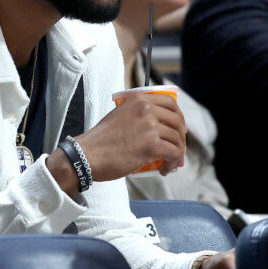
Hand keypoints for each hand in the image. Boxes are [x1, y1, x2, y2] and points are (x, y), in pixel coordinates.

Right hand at [69, 92, 185, 182]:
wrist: (86, 154)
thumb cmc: (100, 140)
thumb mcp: (119, 115)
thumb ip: (138, 114)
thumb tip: (159, 126)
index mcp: (138, 99)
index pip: (170, 102)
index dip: (178, 116)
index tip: (177, 128)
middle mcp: (146, 109)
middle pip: (177, 120)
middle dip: (181, 137)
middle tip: (177, 148)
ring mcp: (149, 126)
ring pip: (177, 139)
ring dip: (177, 153)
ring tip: (168, 162)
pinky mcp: (151, 145)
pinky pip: (174, 153)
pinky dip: (172, 163)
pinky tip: (165, 169)